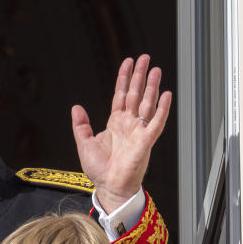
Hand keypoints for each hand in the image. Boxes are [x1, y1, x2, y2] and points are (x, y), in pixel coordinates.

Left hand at [71, 55, 170, 212]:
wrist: (108, 186)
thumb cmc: (99, 169)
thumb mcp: (84, 143)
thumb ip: (80, 125)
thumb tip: (76, 107)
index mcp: (115, 123)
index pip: (121, 95)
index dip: (123, 78)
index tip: (127, 63)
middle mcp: (129, 124)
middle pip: (136, 94)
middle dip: (139, 75)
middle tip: (144, 57)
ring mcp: (139, 130)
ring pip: (147, 103)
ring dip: (151, 86)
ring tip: (155, 69)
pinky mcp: (146, 140)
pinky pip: (157, 122)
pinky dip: (162, 108)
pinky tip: (166, 95)